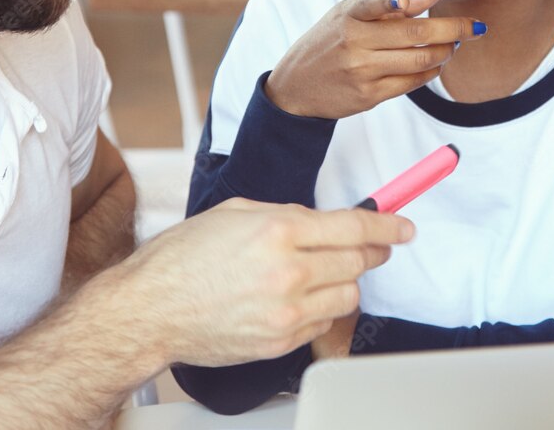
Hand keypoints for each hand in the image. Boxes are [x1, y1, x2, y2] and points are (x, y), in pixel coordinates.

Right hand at [121, 199, 412, 366]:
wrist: (149, 311)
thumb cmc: (183, 258)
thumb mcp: (237, 213)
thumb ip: (287, 214)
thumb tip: (326, 221)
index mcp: (280, 231)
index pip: (356, 228)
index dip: (388, 227)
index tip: (405, 229)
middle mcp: (289, 271)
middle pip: (359, 262)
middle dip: (370, 253)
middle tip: (369, 249)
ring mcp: (286, 311)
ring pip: (348, 295)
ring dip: (343, 281)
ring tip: (319, 273)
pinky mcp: (280, 341)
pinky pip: (324, 323)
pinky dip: (320, 308)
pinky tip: (297, 298)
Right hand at [265, 0, 485, 118]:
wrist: (296, 86)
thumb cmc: (331, 40)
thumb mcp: (351, 14)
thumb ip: (394, 2)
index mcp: (348, 15)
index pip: (375, 2)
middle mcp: (354, 42)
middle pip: (415, 34)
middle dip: (453, 30)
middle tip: (475, 27)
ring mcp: (361, 71)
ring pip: (418, 61)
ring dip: (445, 52)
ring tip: (455, 46)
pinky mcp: (368, 96)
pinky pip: (410, 83)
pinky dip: (430, 72)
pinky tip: (436, 64)